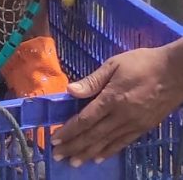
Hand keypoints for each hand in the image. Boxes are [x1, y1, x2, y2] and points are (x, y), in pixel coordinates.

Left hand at [51, 45, 182, 165]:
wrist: (174, 73)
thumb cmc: (141, 63)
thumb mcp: (113, 65)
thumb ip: (92, 81)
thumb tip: (70, 90)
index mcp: (111, 99)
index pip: (85, 120)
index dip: (69, 131)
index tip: (55, 139)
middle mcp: (121, 116)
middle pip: (93, 135)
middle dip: (74, 146)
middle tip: (58, 156)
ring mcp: (133, 124)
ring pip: (106, 143)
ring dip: (88, 153)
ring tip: (74, 162)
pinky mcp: (143, 128)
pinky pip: (123, 143)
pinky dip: (109, 151)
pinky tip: (98, 157)